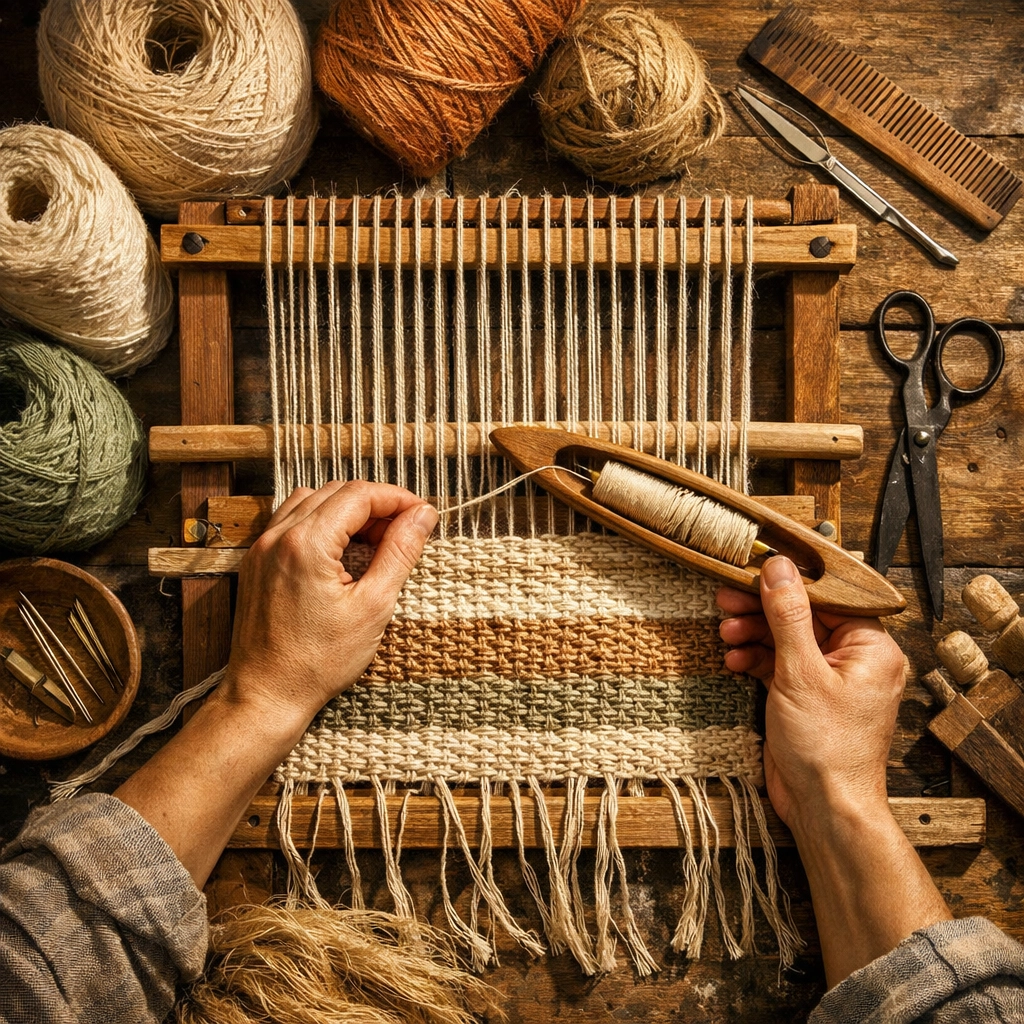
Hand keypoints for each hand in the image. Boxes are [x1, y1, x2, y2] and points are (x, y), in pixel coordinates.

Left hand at [221, 481, 437, 733]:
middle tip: (405, 530)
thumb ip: (400, 552)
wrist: (266, 695)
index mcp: (307, 544)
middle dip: (376, 503)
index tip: (422, 514)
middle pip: (336, 492)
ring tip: (375, 540)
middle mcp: (278, 536)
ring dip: (348, 509)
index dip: (397, 499)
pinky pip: (291, 520)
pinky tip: (342, 549)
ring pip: (312, 500)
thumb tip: (423, 516)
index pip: (359, 495)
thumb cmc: (318, 662)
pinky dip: (321, 521)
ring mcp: (261, 547)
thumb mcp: (373, 607)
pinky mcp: (256, 561)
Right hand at [717, 556, 904, 829]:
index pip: (828, 596)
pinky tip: (734, 658)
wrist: (823, 808)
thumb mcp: (801, 673)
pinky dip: (755, 658)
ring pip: (787, 639)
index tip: (754, 567)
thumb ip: (788, 616)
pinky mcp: (805, 697)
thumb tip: (779, 568)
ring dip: (754, 633)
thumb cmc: (827, 748)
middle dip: (763, 608)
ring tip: (726, 631)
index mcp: (871, 647)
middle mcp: (854, 659)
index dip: (789, 580)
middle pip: (803, 615)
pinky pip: (779, 664)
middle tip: (728, 597)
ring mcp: (828, 679)